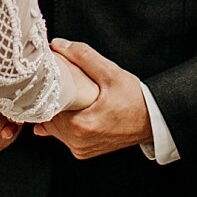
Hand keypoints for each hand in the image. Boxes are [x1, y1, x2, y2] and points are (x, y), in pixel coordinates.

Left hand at [32, 40, 152, 159]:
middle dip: (51, 100)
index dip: (44, 92)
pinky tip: (72, 110)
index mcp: (81, 125)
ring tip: (67, 97)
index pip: (46, 108)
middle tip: (58, 85)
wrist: (152, 120)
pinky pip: (64, 136)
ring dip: (57, 112)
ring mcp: (81, 149)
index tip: (47, 80)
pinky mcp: (84, 151)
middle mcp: (78, 142)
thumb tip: (59, 44)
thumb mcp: (110, 73)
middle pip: (48, 119)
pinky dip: (64, 123)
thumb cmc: (135, 100)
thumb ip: (83, 56)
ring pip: (54, 128)